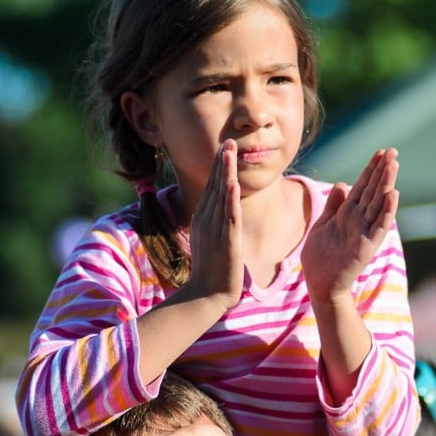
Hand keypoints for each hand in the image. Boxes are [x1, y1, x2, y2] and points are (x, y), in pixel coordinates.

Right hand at [186, 140, 243, 310]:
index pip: (211, 187)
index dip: (218, 166)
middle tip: (228, 140)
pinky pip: (229, 218)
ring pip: (221, 197)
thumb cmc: (210, 269)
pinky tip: (232, 185)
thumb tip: (217, 207)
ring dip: (225, 173)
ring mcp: (215, 230)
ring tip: (230, 152)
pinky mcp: (226, 242)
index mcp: (202, 218)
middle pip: (214, 186)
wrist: (206, 295)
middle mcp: (206, 220)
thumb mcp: (209, 239)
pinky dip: (230, 201)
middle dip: (221, 162)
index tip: (224, 147)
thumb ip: (212, 221)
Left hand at [301, 148, 398, 302]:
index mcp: (348, 214)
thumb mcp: (323, 225)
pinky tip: (393, 194)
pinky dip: (387, 211)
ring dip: (387, 184)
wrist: (319, 283)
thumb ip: (333, 206)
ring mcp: (364, 232)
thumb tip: (341, 184)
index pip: (363, 186)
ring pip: (379, 204)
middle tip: (393, 151)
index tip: (380, 152)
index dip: (371, 169)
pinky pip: (379, 226)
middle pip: (373, 191)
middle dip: (382, 171)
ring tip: (394, 164)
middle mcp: (359, 220)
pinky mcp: (367, 246)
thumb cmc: (320, 256)